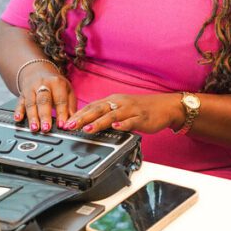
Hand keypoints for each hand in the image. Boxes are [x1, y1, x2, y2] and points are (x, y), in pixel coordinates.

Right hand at [15, 63, 75, 133]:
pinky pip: (19, 103)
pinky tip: (18, 119)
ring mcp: (31, 89)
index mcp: (57, 83)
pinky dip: (18, 111)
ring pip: (31, 103)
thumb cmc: (56, 85)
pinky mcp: (22, 94)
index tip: (62, 125)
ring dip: (32, 117)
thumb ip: (71, 106)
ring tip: (34, 128)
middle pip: (43, 101)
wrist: (38, 71)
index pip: (60, 100)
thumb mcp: (67, 90)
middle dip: (45, 115)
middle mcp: (43, 84)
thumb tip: (73, 121)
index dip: (61, 113)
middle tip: (46, 128)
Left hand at [64, 93, 181, 134]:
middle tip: (70, 126)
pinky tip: (116, 127)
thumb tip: (88, 122)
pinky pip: (131, 121)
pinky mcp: (142, 118)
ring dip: (99, 122)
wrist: (165, 106)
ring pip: (112, 115)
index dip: (79, 114)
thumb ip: (106, 114)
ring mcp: (131, 110)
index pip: (92, 106)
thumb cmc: (142, 108)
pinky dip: (123, 124)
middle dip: (83, 118)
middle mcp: (120, 103)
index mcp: (113, 101)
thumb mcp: (121, 108)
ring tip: (88, 129)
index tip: (66, 122)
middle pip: (99, 109)